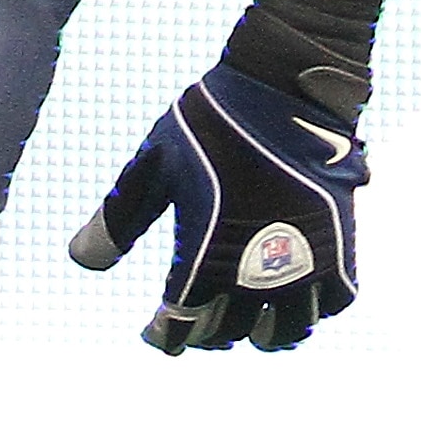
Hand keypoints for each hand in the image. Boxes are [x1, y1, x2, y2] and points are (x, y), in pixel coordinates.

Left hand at [68, 61, 364, 353]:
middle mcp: (254, 275)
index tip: (155, 331)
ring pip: (286, 332)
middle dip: (207, 332)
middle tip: (198, 321)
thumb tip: (80, 261)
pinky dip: (314, 308)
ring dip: (263, 332)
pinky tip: (295, 296)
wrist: (279, 85)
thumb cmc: (206, 123)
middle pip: (229, 334)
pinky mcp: (339, 248)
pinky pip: (333, 302)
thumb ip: (118, 218)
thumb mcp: (154, 167)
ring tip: (250, 322)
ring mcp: (304, 265)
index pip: (181, 327)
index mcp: (204, 260)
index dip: (164, 335)